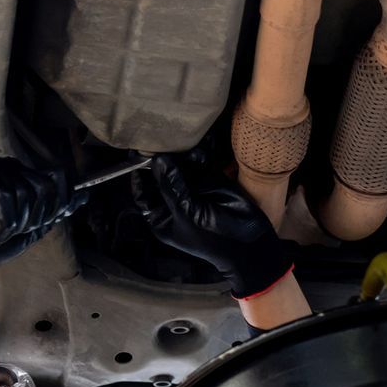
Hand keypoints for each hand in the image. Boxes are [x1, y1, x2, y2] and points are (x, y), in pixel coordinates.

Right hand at [0, 157, 84, 291]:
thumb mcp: (24, 234)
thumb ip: (49, 215)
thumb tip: (82, 196)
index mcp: (24, 181)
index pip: (58, 179)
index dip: (62, 202)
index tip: (44, 222)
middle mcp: (12, 171)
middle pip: (48, 187)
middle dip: (33, 219)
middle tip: (11, 231)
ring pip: (27, 194)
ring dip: (13, 225)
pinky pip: (6, 198)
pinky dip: (0, 224)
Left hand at [130, 155, 290, 299]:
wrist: (248, 243)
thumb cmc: (211, 238)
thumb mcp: (187, 214)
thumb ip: (172, 187)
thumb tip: (158, 161)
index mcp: (162, 216)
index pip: (143, 193)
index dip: (139, 175)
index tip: (137, 155)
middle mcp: (174, 201)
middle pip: (161, 176)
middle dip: (162, 161)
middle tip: (160, 143)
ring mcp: (192, 190)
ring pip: (180, 167)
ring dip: (182, 156)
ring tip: (183, 147)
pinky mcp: (210, 180)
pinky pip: (201, 165)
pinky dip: (199, 156)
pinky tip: (200, 153)